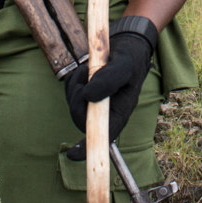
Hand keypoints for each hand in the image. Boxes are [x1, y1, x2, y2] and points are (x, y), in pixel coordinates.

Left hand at [63, 26, 153, 159]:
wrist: (127, 47)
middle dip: (77, 100)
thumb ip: (109, 79)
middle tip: (84, 77)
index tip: (71, 155)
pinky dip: (74, 80)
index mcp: (121, 112)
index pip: (104, 136)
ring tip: (89, 70)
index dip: (88, 148)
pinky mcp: (86, 94)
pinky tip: (85, 71)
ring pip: (75, 104)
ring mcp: (96, 104)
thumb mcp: (124, 65)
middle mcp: (108, 112)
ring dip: (76, 85)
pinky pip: (71, 92)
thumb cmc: (130, 58)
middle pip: (83, 119)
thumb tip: (89, 96)